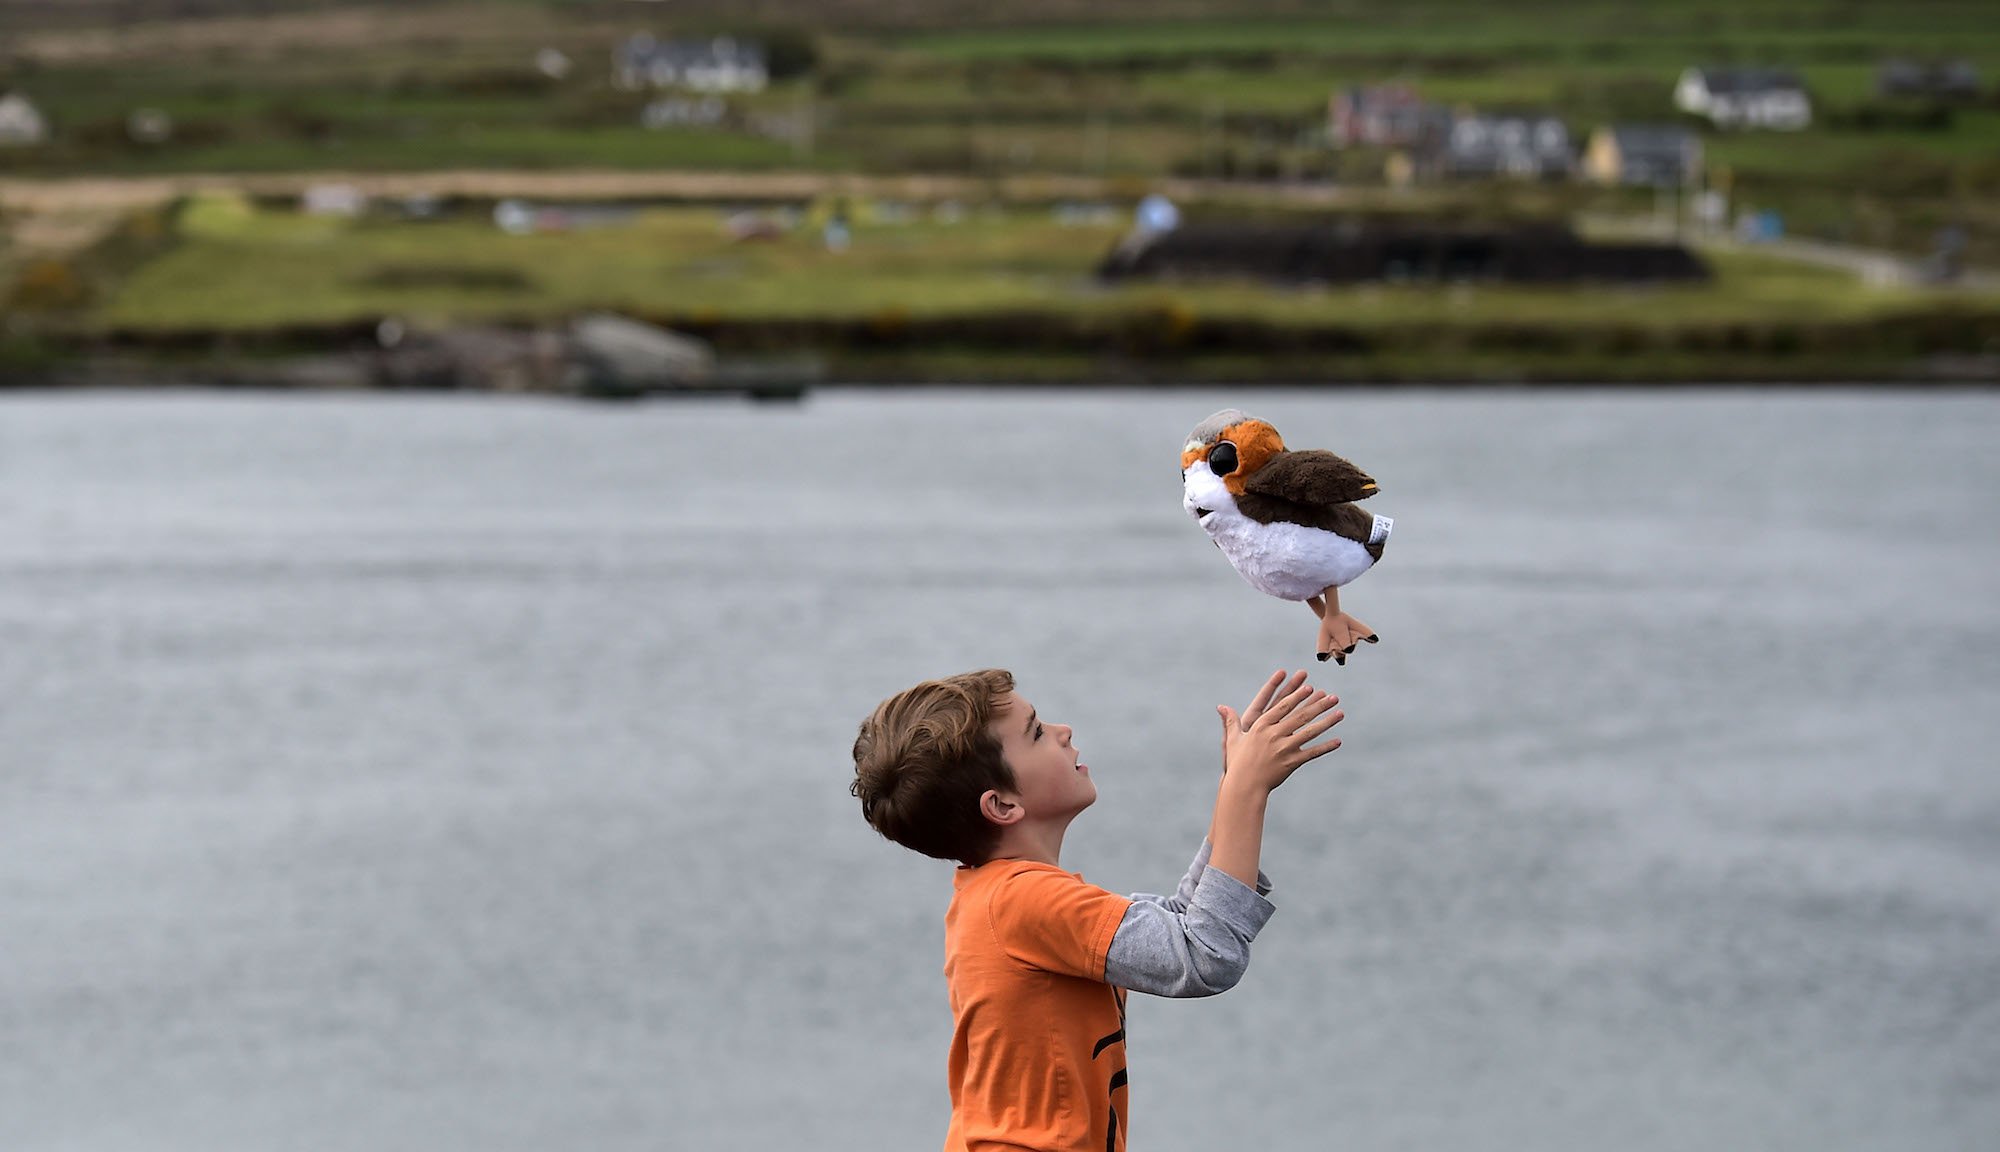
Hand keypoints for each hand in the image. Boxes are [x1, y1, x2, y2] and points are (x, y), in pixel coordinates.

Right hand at [1214, 670, 1342, 794]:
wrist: (1244, 786)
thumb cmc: (1237, 762)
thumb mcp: (1233, 740)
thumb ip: (1230, 721)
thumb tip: (1221, 707)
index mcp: (1261, 726)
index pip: (1283, 707)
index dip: (1297, 696)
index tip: (1310, 687)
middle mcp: (1274, 735)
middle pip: (1300, 716)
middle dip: (1318, 705)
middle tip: (1332, 696)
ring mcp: (1284, 749)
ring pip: (1310, 732)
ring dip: (1327, 722)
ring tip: (1340, 713)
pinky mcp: (1292, 762)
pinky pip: (1312, 753)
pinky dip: (1325, 747)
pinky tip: (1338, 741)